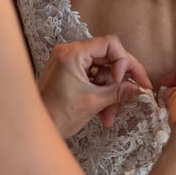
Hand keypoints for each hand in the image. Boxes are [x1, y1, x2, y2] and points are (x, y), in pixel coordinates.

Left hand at [37, 35, 151, 137]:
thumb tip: (140, 90)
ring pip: (102, 71)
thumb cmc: (57, 115)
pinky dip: (101, 94)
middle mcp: (70, 53)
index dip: (124, 61)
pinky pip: (92, 79)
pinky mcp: (69, 74)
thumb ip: (119, 92)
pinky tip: (104, 114)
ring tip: (111, 115)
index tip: (126, 81)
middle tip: (138, 90)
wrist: (35, 130)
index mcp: (73, 53)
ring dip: (110, 93)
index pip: (110, 44)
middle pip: (108, 57)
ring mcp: (69, 63)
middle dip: (121, 79)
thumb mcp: (94, 102)